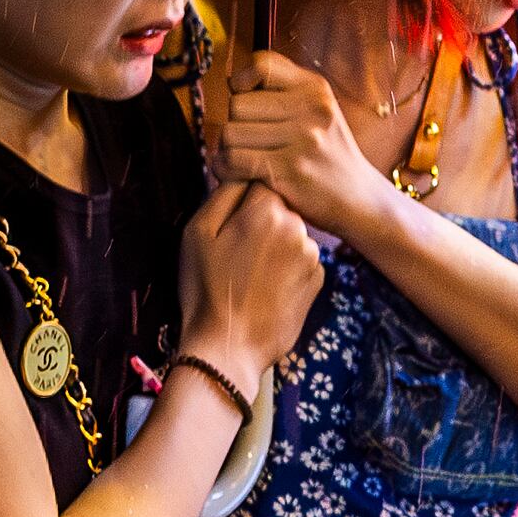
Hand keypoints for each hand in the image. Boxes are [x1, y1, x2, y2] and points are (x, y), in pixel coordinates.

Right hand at [177, 177, 323, 391]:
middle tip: (236, 253)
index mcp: (267, 209)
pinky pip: (301, 259)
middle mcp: (298, 226)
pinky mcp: (319, 280)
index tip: (230, 221)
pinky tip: (266, 288)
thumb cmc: (206, 288)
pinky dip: (287, 267)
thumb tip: (242, 169)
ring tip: (250, 274)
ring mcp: (313, 255)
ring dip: (275, 244)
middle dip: (260, 221)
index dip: (242, 199)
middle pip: (279, 206)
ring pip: (291, 233)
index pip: (261, 180)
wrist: (228, 347)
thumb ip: (224, 192)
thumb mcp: (198, 232)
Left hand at [218, 49, 392, 231]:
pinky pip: (234, 161)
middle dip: (234, 123)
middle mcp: (311, 108)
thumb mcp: (318, 109)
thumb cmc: (327, 153)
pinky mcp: (289, 170)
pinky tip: (236, 173)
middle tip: (246, 139)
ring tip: (242, 156)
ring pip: (230, 133)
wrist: (359, 197)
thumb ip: (282, 89)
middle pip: (237, 104)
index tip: (245, 100)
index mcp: (315, 88)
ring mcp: (302, 139)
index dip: (241, 82)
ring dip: (228, 149)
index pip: (260, 65)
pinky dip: (226, 169)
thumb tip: (231, 81)